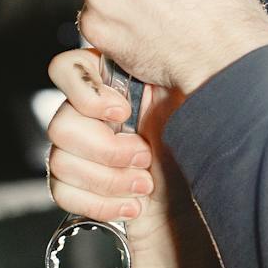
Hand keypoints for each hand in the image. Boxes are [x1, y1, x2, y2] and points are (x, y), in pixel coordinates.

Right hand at [45, 46, 220, 267]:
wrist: (204, 216)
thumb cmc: (208, 154)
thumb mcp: (198, 106)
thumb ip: (172, 76)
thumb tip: (159, 52)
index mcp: (118, 86)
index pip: (67, 67)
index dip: (85, 91)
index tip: (123, 111)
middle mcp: (94, 117)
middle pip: (60, 123)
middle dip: (105, 149)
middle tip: (144, 158)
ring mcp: (83, 154)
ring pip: (59, 161)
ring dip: (107, 180)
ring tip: (144, 185)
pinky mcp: (80, 188)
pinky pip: (61, 192)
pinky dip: (99, 204)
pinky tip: (132, 206)